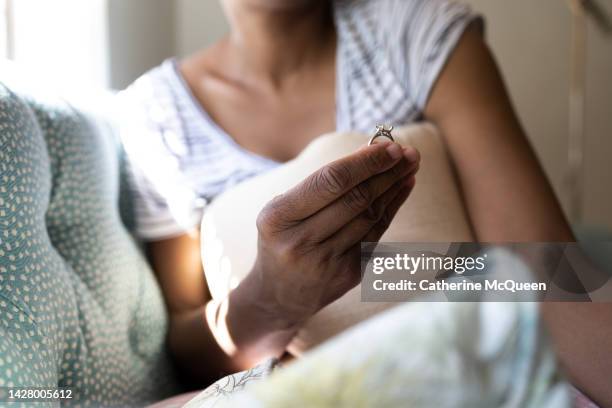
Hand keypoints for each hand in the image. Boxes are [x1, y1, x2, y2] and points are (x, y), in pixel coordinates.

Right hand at [247, 141, 419, 328]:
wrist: (278, 293)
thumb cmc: (283, 237)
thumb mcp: (284, 209)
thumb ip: (322, 185)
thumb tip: (372, 151)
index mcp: (278, 217)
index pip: (330, 181)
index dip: (365, 162)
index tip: (389, 146)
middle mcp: (300, 241)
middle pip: (356, 198)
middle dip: (386, 171)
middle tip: (408, 151)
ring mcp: (326, 261)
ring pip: (371, 216)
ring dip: (394, 187)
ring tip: (409, 165)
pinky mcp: (348, 275)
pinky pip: (377, 233)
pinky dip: (393, 207)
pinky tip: (402, 188)